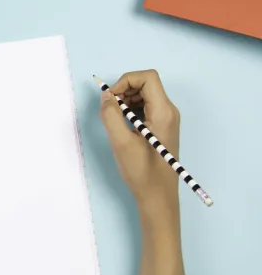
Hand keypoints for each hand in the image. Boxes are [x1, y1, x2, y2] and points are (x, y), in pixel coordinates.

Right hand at [99, 70, 180, 227]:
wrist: (158, 196)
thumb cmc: (141, 172)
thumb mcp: (121, 142)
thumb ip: (111, 115)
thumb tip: (106, 95)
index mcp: (164, 112)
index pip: (147, 77)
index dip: (126, 80)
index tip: (111, 98)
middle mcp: (169, 111)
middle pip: (146, 84)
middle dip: (124, 90)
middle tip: (110, 109)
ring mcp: (166, 119)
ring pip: (144, 95)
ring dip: (126, 100)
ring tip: (115, 119)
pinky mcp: (161, 127)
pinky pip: (145, 107)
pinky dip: (130, 110)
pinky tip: (122, 126)